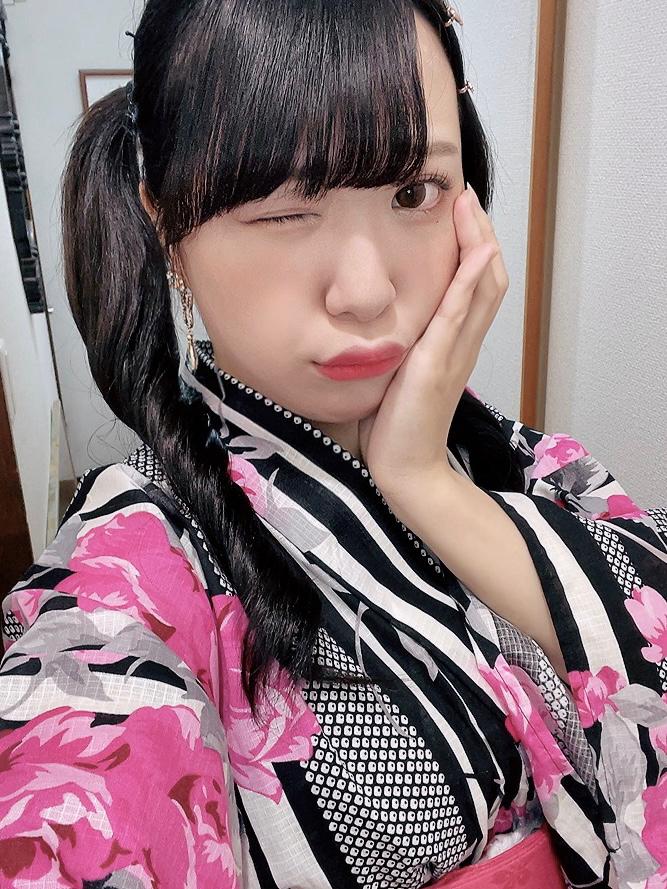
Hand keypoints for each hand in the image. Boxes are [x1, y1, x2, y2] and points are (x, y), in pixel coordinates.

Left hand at [358, 184, 508, 496]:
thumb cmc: (396, 426)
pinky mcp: (437, 365)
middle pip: (489, 278)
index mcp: (454, 345)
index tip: (460, 211)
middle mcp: (462, 344)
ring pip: (483, 289)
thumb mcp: (400, 374)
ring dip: (478, 243)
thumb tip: (385, 321)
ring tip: (468, 206)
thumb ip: (403, 345)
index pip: (476, 285)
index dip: (473, 246)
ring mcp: (454, 353)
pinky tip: (473, 251)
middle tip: (466, 195)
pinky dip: (469, 282)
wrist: (405, 469)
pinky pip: (459, 316)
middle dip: (479, 232)